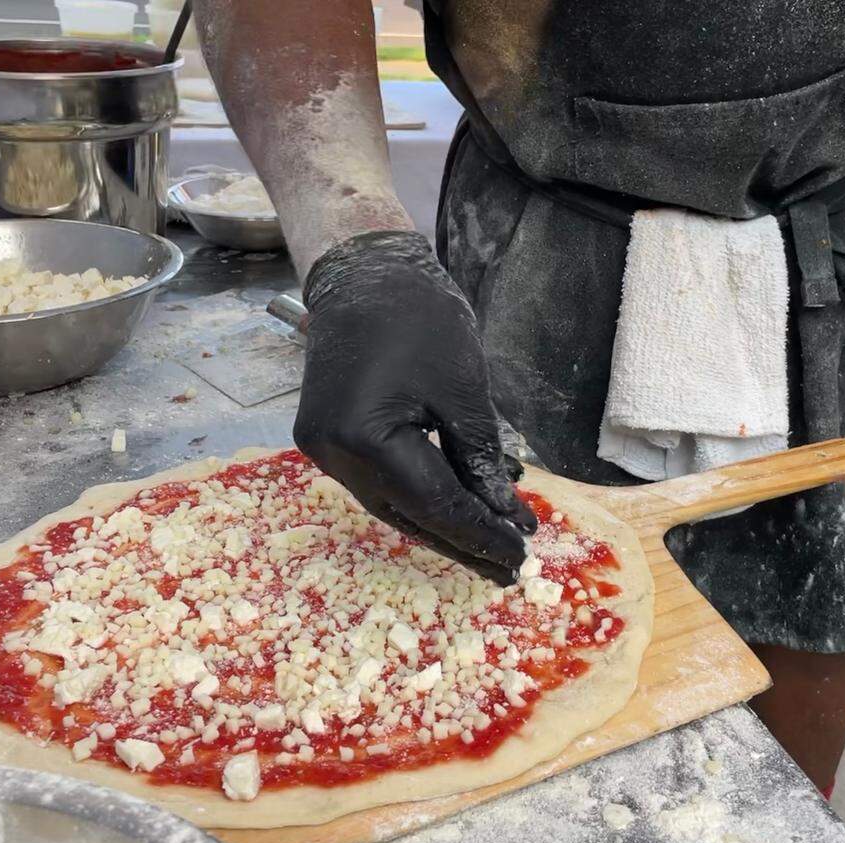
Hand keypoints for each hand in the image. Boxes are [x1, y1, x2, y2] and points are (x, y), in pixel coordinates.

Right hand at [294, 231, 537, 583]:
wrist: (363, 275)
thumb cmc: (419, 318)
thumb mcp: (464, 390)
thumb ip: (481, 458)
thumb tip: (503, 514)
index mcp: (366, 437)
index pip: (434, 503)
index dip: (480, 532)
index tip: (520, 554)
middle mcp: (334, 453)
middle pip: (407, 514)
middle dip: (461, 541)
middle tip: (508, 566)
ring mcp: (323, 449)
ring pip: (390, 504)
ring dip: (439, 524)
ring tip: (487, 544)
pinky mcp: (326, 439)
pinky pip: (377, 482)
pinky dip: (416, 496)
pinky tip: (452, 508)